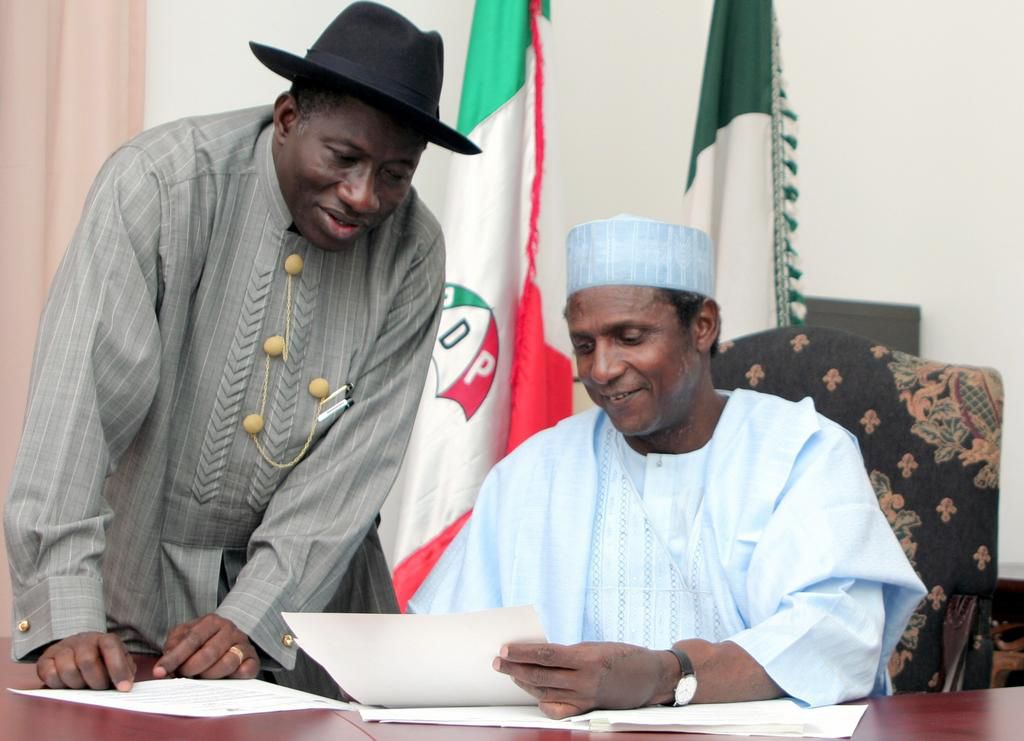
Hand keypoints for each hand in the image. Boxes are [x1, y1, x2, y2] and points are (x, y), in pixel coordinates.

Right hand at [37, 632, 136, 690]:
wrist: (75, 651)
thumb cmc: (100, 661)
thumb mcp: (117, 662)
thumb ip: (125, 670)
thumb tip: (125, 684)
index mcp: (103, 639)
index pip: (111, 648)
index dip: (118, 668)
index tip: (123, 688)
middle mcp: (82, 640)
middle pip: (87, 660)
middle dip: (96, 681)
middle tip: (99, 689)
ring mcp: (62, 648)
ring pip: (67, 669)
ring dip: (77, 684)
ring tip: (82, 687)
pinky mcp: (45, 659)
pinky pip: (49, 674)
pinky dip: (58, 685)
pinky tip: (66, 685)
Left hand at [154, 614, 259, 679]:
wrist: (228, 639)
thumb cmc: (202, 640)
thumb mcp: (184, 636)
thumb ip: (173, 644)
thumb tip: (166, 659)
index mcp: (212, 621)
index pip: (192, 639)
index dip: (174, 657)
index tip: (160, 672)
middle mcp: (230, 630)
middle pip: (209, 652)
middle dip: (191, 668)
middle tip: (183, 675)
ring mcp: (243, 645)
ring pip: (228, 663)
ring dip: (210, 675)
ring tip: (201, 678)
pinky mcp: (253, 660)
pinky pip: (246, 670)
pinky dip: (235, 677)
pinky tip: (225, 679)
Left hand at [493, 641, 672, 718]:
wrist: (651, 677)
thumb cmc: (622, 656)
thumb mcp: (595, 647)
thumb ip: (568, 653)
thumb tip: (538, 655)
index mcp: (588, 659)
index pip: (547, 655)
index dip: (523, 653)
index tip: (504, 649)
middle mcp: (586, 681)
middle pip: (541, 676)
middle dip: (515, 669)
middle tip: (498, 662)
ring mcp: (586, 698)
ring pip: (545, 692)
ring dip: (524, 682)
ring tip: (511, 672)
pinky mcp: (587, 709)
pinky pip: (557, 709)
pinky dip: (542, 700)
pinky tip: (534, 692)